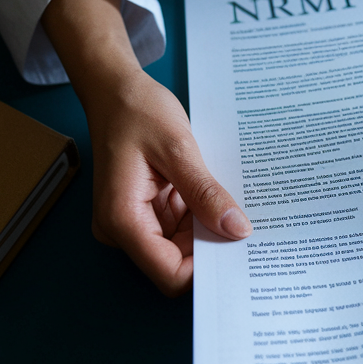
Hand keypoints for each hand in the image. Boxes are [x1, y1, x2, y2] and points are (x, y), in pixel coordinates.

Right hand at [42, 0, 250, 295]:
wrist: (115, 89)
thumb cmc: (138, 111)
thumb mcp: (178, 149)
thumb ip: (205, 193)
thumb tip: (237, 230)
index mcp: (122, 218)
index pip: (168, 273)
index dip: (206, 270)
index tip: (240, 250)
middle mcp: (120, 229)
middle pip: (174, 264)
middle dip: (210, 250)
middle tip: (247, 228)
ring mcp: (130, 222)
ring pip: (178, 248)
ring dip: (206, 232)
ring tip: (233, 208)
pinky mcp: (141, 212)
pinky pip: (176, 228)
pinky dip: (198, 218)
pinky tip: (216, 198)